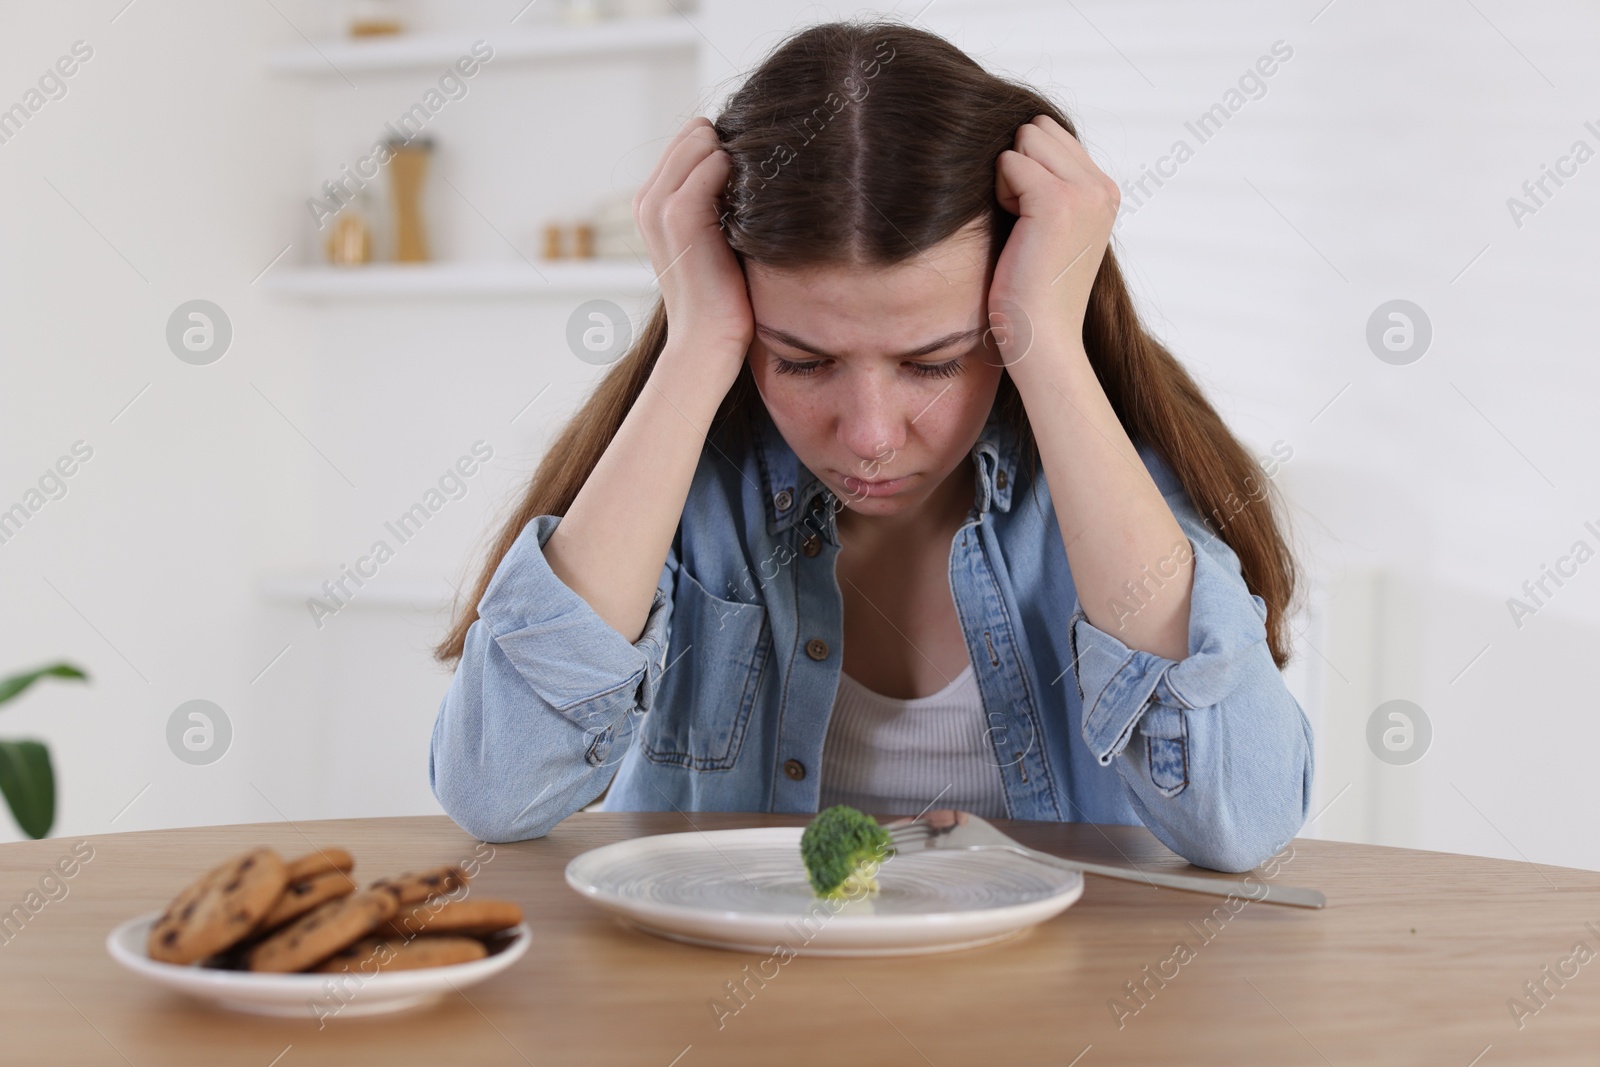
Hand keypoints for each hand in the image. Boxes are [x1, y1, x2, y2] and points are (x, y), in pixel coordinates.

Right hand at [633, 117, 753, 378]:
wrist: (709, 341)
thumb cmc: (722, 295)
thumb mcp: (715, 238)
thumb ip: (717, 198)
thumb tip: (749, 159)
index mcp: (650, 202)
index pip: (690, 140)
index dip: (724, 152)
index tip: (750, 182)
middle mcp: (648, 198)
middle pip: (696, 132)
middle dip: (731, 150)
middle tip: (756, 191)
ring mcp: (660, 204)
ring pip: (704, 140)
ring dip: (737, 162)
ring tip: (755, 201)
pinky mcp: (680, 213)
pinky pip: (716, 161)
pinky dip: (741, 174)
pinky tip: (756, 206)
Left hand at [988, 114, 1120, 367]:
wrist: (1043, 338)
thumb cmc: (1032, 293)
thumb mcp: (1051, 231)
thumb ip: (1051, 186)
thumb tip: (1022, 138)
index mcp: (1104, 192)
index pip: (1052, 135)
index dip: (1027, 170)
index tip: (1031, 220)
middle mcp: (1102, 187)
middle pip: (1038, 129)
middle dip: (1018, 166)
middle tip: (1022, 222)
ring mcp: (1084, 191)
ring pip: (1025, 139)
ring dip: (1008, 178)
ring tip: (1021, 227)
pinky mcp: (1057, 200)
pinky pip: (1009, 161)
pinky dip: (1001, 192)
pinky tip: (1015, 231)